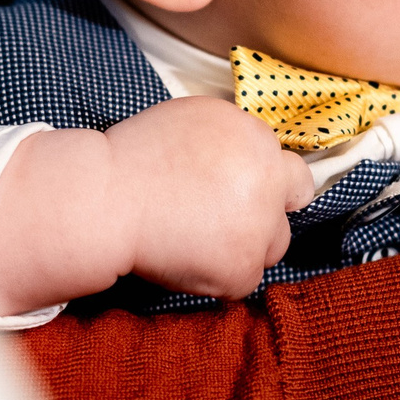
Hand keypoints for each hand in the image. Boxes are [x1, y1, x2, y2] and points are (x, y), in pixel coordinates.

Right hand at [0, 98, 310, 317]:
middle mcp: (269, 178)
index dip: (268, 182)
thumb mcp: (194, 121)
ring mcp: (260, 226)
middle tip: (226, 219)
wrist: (107, 198)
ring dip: (245, 244)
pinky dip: (218, 275)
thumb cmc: (135, 157)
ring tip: (197, 238)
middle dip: (265, 210)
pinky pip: (243, 279)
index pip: (291, 168)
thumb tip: (249, 160)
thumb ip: (234, 140)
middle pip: (291, 203)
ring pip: (272, 245)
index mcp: (256, 138)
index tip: (245, 192)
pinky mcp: (243, 268)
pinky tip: (185, 256)